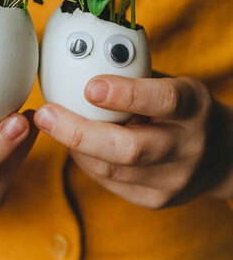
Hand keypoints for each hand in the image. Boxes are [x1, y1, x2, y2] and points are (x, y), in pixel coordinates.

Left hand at [34, 75, 232, 208]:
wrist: (221, 156)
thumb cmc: (182, 108)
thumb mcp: (172, 83)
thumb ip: (133, 76)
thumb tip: (76, 59)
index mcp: (194, 108)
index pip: (165, 101)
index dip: (127, 94)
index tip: (90, 86)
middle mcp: (188, 147)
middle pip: (130, 149)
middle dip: (80, 132)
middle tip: (45, 113)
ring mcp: (173, 180)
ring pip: (112, 170)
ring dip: (73, 146)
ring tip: (50, 122)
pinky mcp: (157, 200)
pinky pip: (110, 182)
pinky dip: (85, 160)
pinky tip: (74, 143)